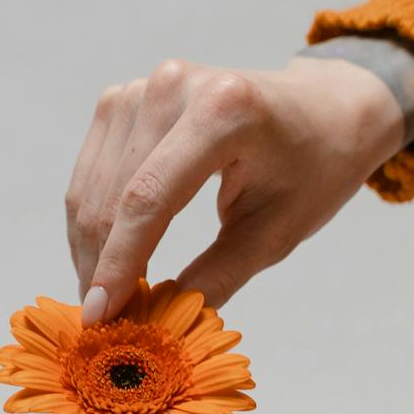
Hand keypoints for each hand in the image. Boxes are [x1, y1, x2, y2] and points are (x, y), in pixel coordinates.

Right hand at [64, 56, 407, 321]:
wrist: (323, 110)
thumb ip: (216, 278)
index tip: (100, 317)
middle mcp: (173, 86)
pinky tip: (109, 256)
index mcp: (223, 110)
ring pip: (91, 188)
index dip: (118, 262)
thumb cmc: (313, 168)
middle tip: (105, 325)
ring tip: (108, 298)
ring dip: (90, 249)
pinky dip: (93, 220)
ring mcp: (142, 88)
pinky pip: (91, 172)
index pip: (149, 197)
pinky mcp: (124, 99)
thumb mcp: (275, 233)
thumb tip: (156, 327)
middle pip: (113, 195)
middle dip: (101, 266)